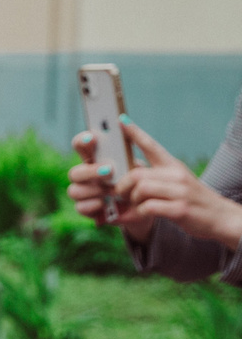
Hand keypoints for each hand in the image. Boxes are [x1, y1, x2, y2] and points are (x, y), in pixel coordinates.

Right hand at [66, 131, 139, 236]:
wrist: (148, 205)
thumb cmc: (144, 179)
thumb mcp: (146, 159)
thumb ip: (135, 141)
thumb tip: (124, 119)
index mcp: (97, 159)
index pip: (81, 146)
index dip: (82, 140)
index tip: (93, 138)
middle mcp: (87, 176)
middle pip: (74, 172)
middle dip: (91, 171)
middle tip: (109, 171)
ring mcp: (85, 193)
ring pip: (74, 190)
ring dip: (94, 191)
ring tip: (114, 192)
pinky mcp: (87, 209)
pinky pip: (80, 207)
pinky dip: (94, 205)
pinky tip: (107, 205)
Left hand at [113, 120, 241, 251]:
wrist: (220, 217)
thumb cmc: (192, 200)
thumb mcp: (176, 183)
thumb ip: (154, 178)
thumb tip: (125, 177)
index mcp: (173, 166)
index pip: (151, 146)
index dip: (134, 133)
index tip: (121, 121)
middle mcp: (177, 175)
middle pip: (136, 173)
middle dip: (121, 186)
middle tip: (119, 194)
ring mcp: (180, 191)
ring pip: (140, 188)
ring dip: (131, 200)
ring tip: (133, 206)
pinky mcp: (180, 209)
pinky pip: (148, 207)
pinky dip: (139, 213)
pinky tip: (142, 214)